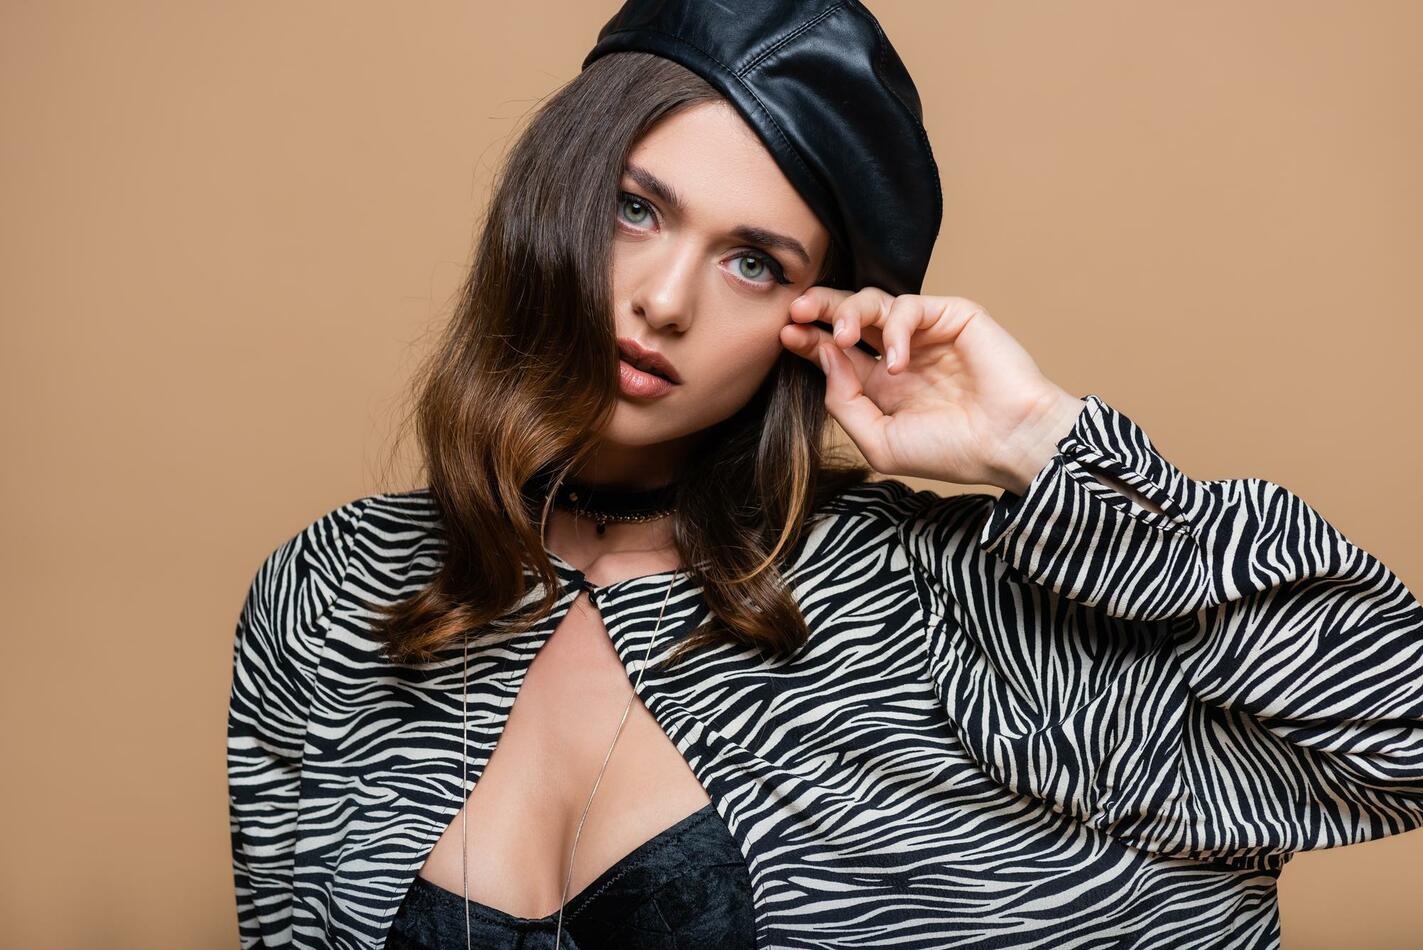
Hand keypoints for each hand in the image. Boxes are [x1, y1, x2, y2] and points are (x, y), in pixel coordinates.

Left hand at [779, 286, 1086, 491]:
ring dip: (849, 312)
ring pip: (874, 302)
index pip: (835, 352)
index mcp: (880, 385)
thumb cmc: (950, 452)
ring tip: (841, 337)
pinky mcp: (952, 316)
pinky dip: (896, 328)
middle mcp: (900, 354)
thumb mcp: (879, 441)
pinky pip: (910, 306)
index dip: (809, 339)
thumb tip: (823, 354)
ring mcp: (925, 334)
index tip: (786, 334)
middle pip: (849, 317)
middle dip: (820, 308)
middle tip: (797, 310)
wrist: (1006, 444)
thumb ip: (843, 401)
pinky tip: (898, 360)